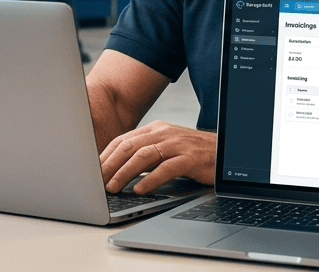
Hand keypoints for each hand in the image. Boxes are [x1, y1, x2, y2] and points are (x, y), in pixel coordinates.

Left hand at [99, 120, 214, 194]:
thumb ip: (145, 154)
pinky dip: (150, 179)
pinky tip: (140, 189)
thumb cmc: (193, 154)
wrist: (226, 152)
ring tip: (113, 187)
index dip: (105, 156)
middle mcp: (164, 133)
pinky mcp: (190, 158)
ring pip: (144, 155)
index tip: (92, 171)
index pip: (123, 140)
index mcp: (155, 129)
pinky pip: (166, 168)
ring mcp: (177, 144)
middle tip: (97, 181)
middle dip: (110, 165)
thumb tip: (118, 170)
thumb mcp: (166, 149)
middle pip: (129, 146)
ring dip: (125, 172)